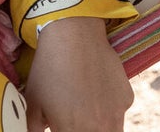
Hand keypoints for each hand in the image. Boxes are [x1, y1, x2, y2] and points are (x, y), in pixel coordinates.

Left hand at [24, 16, 131, 131]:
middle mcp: (99, 129)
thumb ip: (33, 127)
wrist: (74, 38)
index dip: (64, 131)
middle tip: (72, 117)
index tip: (60, 125)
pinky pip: (119, 112)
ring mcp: (117, 115)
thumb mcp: (32, 101)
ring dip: (99, 126)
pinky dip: (109, 108)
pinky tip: (96, 89)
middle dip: (81, 129)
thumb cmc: (48, 69)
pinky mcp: (127, 100)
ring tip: (85, 109)